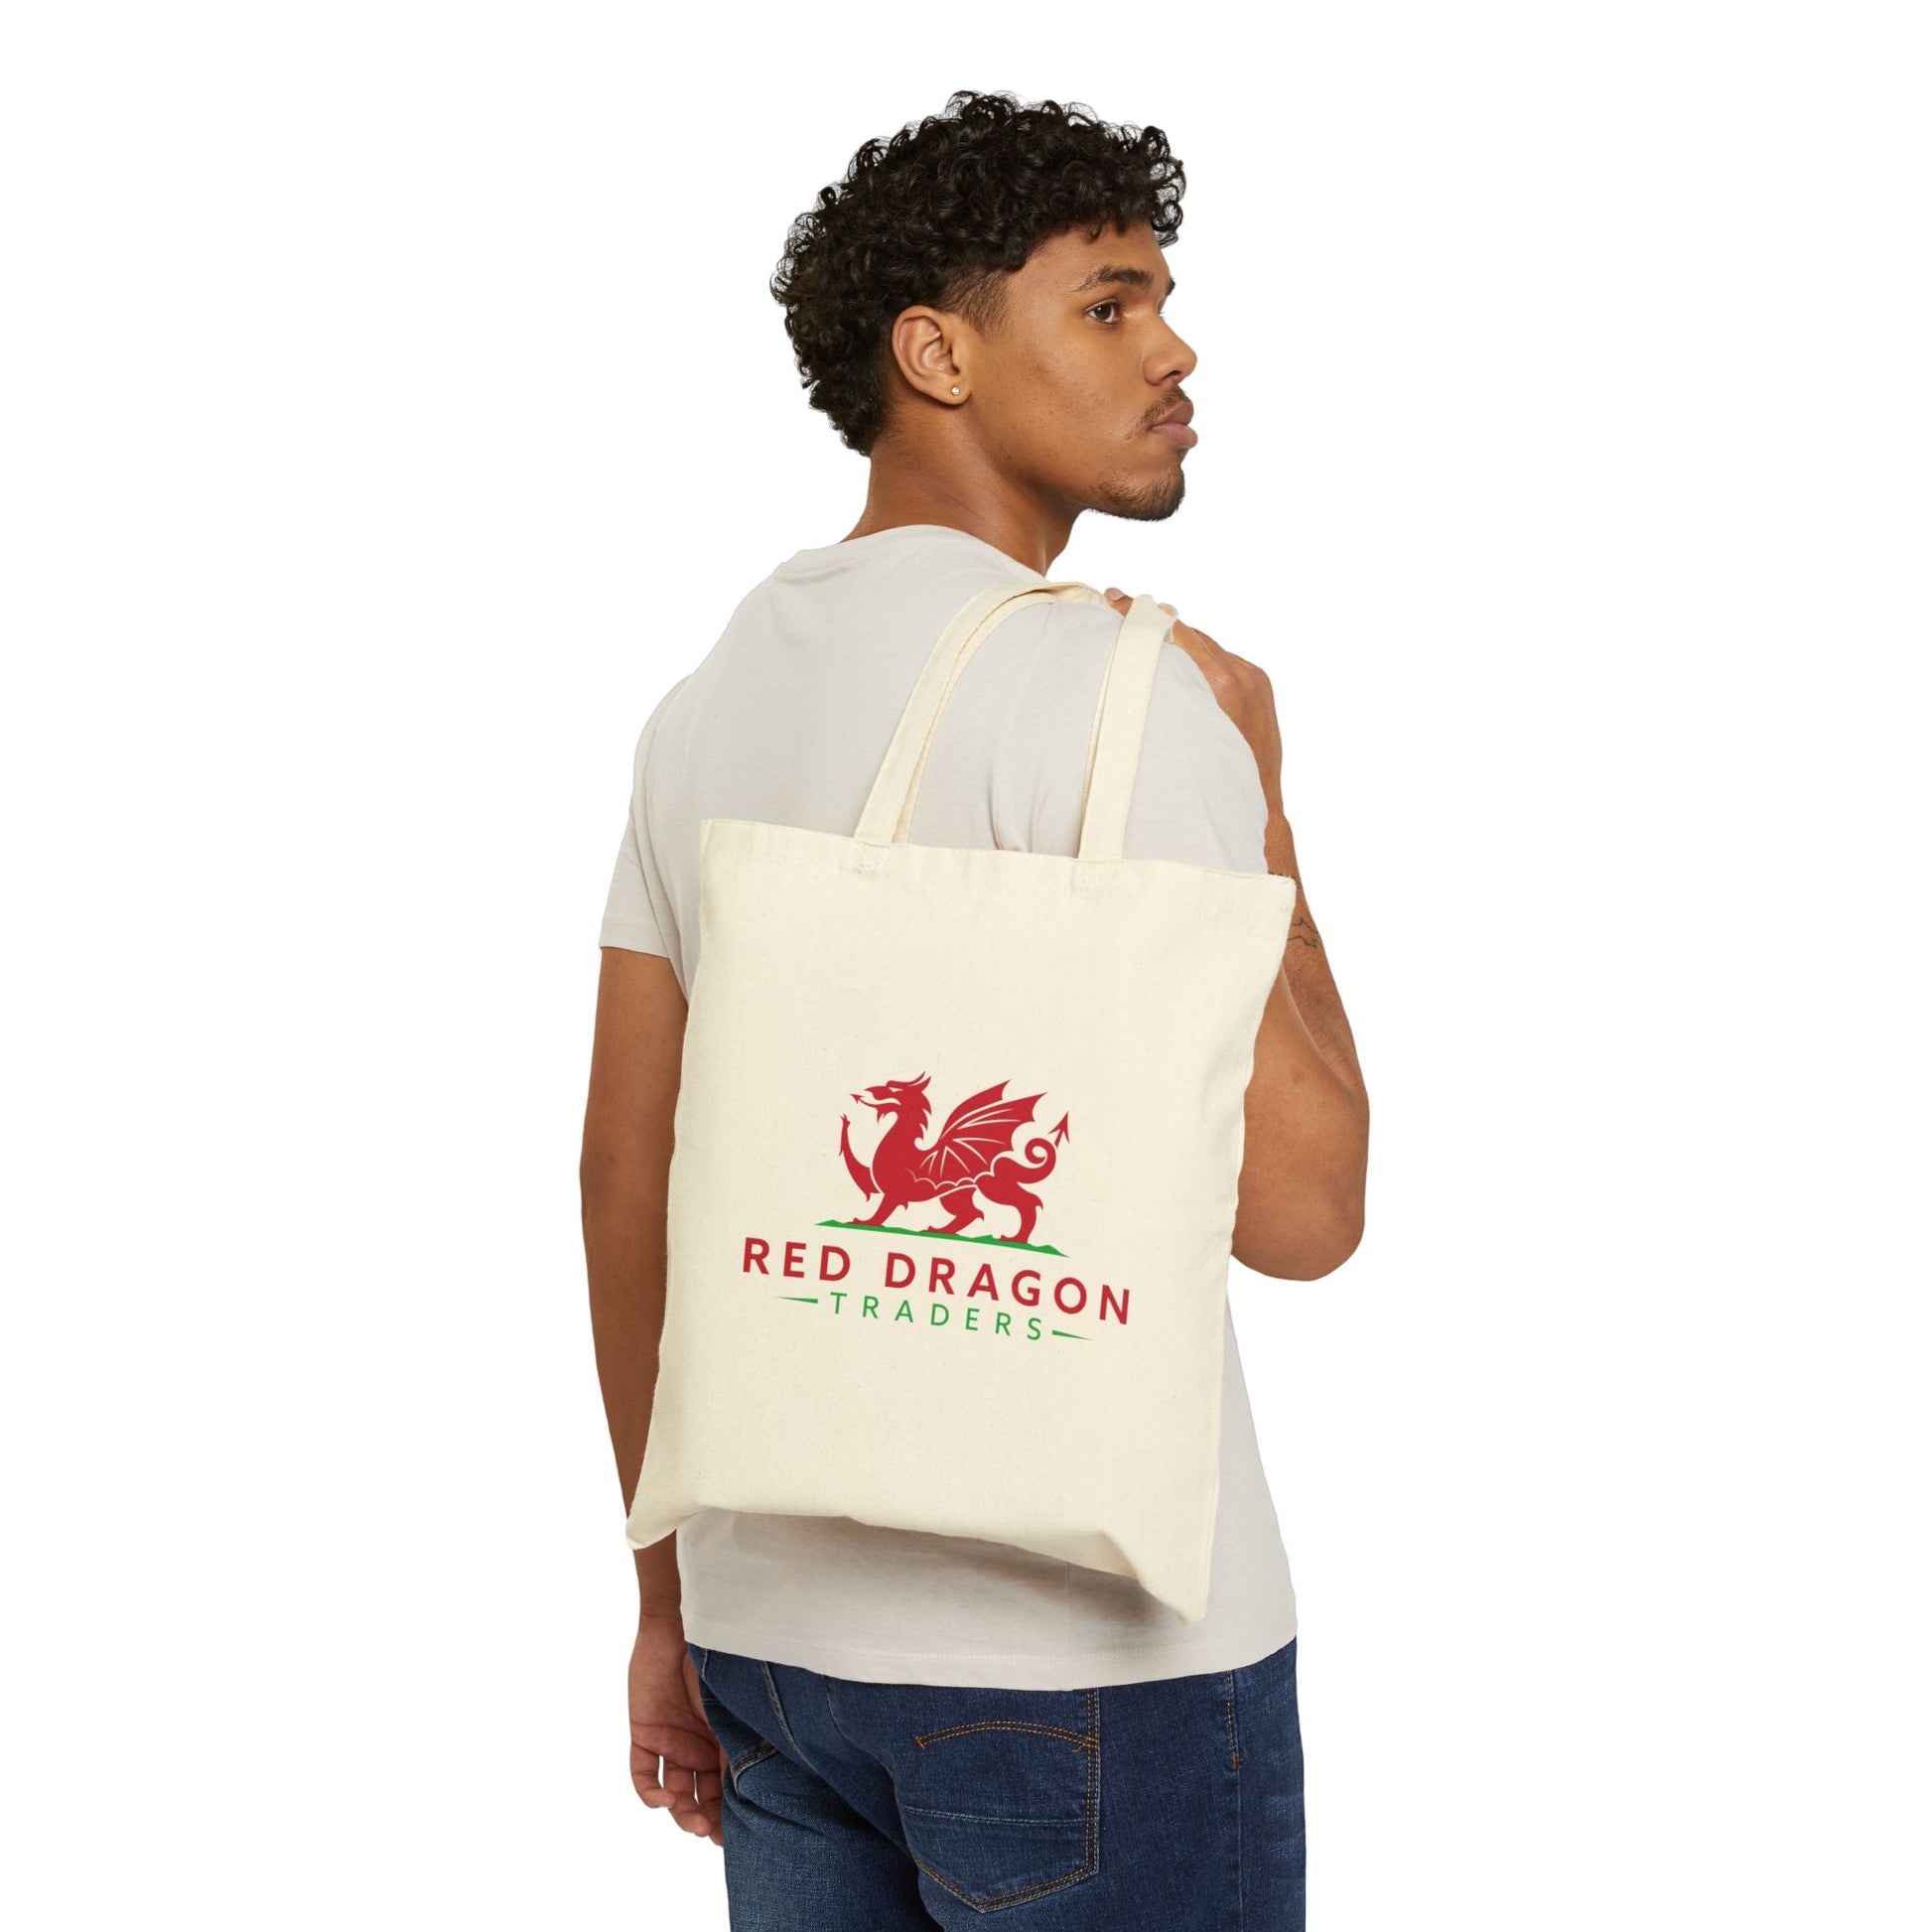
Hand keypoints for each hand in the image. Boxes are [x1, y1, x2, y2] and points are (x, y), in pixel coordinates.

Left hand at [629, 1612, 725, 1846]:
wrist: (685, 1625)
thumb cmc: (721, 1659)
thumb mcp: (737, 1707)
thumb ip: (748, 1739)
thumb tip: (771, 1781)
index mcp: (723, 1740)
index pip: (726, 1788)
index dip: (728, 1814)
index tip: (734, 1836)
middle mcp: (697, 1746)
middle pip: (700, 1797)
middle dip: (705, 1820)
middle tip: (710, 1834)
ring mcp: (670, 1742)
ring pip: (672, 1793)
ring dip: (680, 1812)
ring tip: (690, 1820)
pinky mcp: (644, 1734)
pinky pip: (641, 1775)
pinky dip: (649, 1794)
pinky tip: (663, 1799)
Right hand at [1102, 586, 1286, 823]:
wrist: (1258, 805)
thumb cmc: (1210, 779)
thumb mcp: (1177, 731)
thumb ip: (1167, 690)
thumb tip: (1144, 660)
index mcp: (1218, 682)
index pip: (1173, 631)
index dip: (1141, 615)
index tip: (1116, 599)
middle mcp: (1238, 673)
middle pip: (1188, 633)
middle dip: (1157, 624)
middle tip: (1122, 608)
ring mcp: (1252, 676)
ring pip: (1206, 645)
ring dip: (1181, 643)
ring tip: (1151, 639)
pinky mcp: (1261, 683)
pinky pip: (1225, 659)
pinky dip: (1204, 659)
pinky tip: (1186, 669)